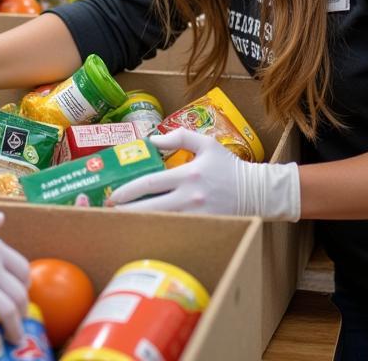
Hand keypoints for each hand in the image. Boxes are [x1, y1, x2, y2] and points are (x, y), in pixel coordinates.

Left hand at [107, 130, 300, 220]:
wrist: (258, 192)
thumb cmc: (228, 166)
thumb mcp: (206, 143)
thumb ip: (178, 137)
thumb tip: (152, 139)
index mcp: (188, 174)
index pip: (150, 183)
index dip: (128, 190)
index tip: (112, 195)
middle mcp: (191, 197)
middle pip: (151, 208)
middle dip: (128, 211)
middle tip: (110, 211)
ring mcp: (198, 216)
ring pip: (162, 222)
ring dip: (141, 222)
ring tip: (122, 221)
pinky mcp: (206, 228)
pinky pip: (178, 231)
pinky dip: (161, 230)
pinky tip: (147, 230)